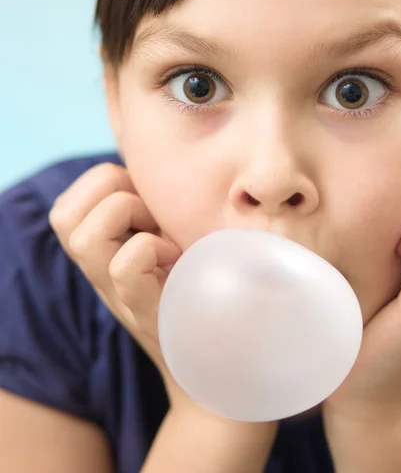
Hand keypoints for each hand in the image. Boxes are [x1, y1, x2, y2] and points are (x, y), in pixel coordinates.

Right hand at [49, 162, 183, 398]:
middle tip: (152, 214)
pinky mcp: (143, 310)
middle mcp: (98, 273)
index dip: (106, 184)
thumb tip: (154, 171)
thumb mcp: (169, 243)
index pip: (67, 205)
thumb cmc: (195, 288)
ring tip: (162, 235)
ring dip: (129, 219)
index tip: (146, 200)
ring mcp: (117, 294)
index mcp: (102, 253)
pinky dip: (150, 249)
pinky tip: (176, 259)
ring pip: (84, 239)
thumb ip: (154, 212)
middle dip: (112, 192)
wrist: (212, 352)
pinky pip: (124, 266)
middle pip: (64, 216)